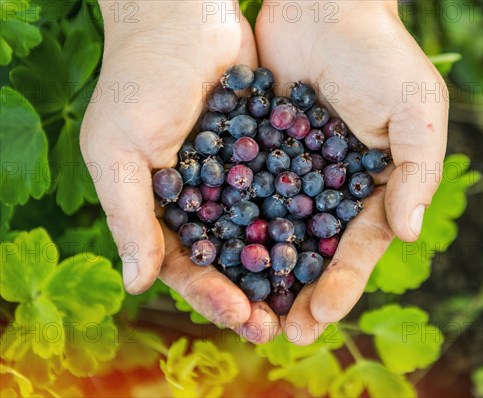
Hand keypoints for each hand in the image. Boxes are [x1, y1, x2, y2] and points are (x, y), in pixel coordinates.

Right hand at [81, 1, 279, 341]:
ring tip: (308, 297)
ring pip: (263, 233)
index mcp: (162, 209)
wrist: (181, 17)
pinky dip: (303, 219)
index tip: (241, 315)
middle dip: (253, 293)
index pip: (187, 266)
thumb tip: (137, 285)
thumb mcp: (117, 150)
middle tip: (280, 325)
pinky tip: (325, 243)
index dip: (212, 294)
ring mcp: (238, 179)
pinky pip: (287, 193)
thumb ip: (128, 216)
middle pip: (231, 259)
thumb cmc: (137, 80)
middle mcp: (203, 201)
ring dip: (283, 267)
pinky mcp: (269, 153)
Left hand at [255, 0, 447, 343]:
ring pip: (275, 232)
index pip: (359, 247)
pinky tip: (213, 256)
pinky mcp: (256, 152)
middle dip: (300, 292)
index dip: (343, 284)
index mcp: (373, 187)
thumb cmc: (381, 56)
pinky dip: (229, 225)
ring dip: (261, 272)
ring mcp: (291, 173)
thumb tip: (408, 235)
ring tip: (243, 310)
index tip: (319, 316)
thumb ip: (417, 172)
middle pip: (314, 251)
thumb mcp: (417, 110)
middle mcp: (330, 188)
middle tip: (280, 333)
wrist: (325, 4)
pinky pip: (242, 194)